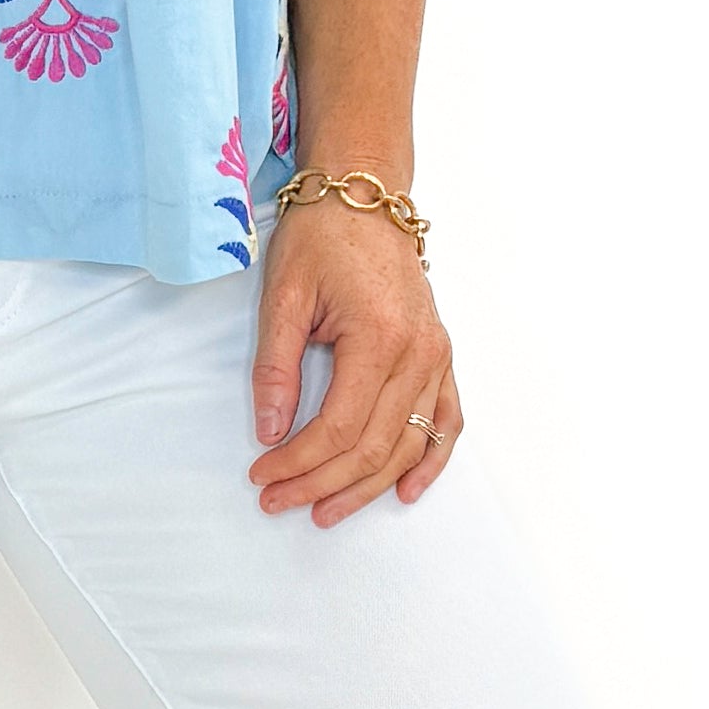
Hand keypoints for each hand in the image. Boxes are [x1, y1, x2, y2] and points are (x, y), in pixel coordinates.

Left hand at [247, 199, 461, 525]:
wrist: (366, 197)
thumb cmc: (321, 236)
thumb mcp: (282, 296)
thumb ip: (276, 368)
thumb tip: (271, 431)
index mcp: (379, 337)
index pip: (340, 427)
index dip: (299, 461)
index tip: (262, 474)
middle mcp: (418, 353)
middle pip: (373, 446)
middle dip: (321, 482)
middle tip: (278, 500)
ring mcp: (436, 356)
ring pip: (408, 445)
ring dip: (366, 486)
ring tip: (324, 510)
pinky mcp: (441, 355)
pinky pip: (447, 421)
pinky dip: (430, 461)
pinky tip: (405, 491)